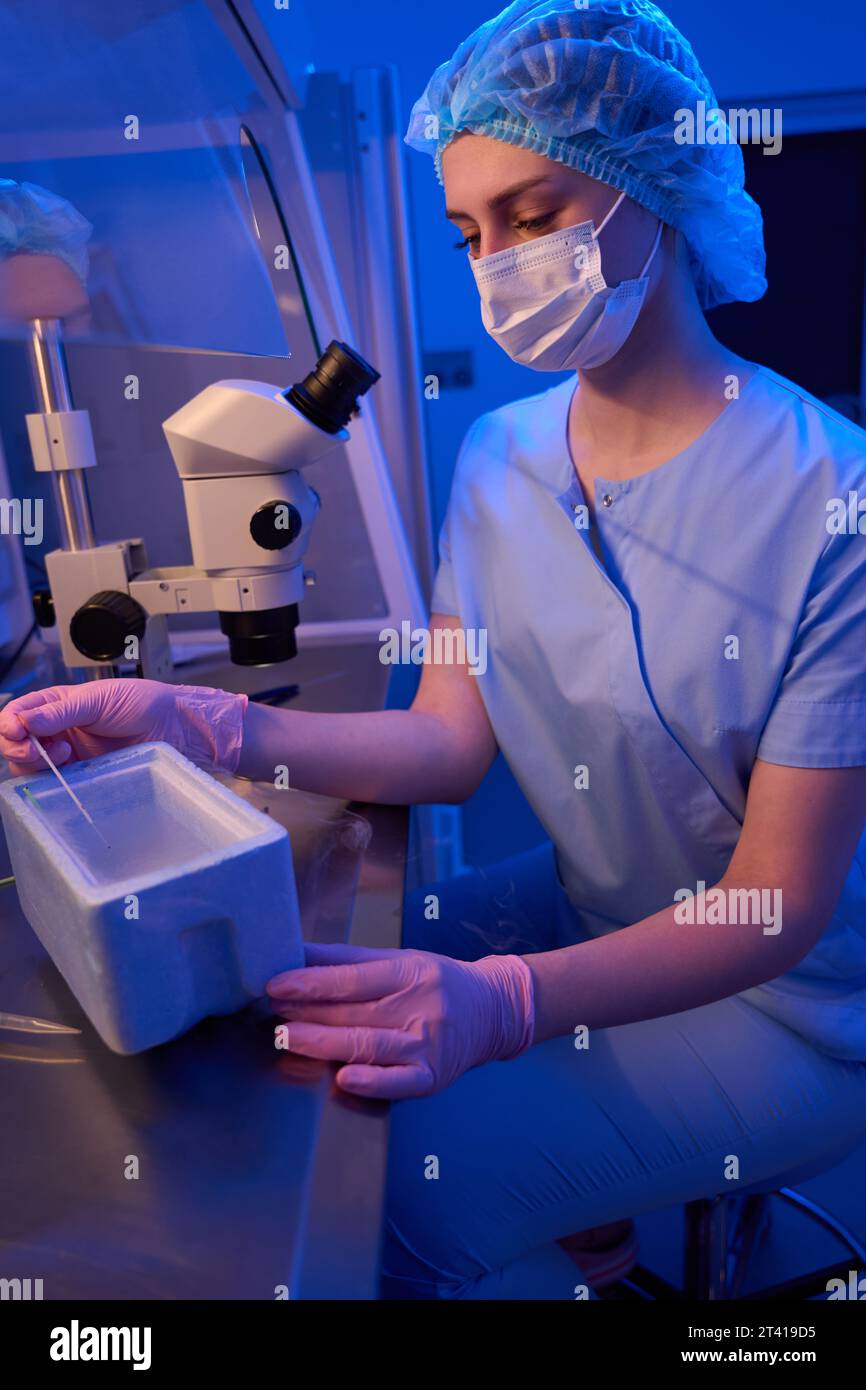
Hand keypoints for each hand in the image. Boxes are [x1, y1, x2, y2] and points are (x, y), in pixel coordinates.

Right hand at [0, 679, 247, 775]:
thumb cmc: (142, 703)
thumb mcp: (97, 698)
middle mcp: (57, 730)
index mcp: (56, 703)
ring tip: (63, 755)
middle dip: (17, 745)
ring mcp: (68, 755)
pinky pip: (55, 784)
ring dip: (36, 762)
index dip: (9, 723)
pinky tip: (67, 771)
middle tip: (36, 747)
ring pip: (30, 766)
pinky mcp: (83, 777)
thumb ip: (59, 711)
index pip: (16, 713)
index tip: (16, 731)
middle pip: (15, 743)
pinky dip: (52, 781)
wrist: (174, 727)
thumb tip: (23, 721)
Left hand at [267, 942, 535, 1098]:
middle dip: (309, 1011)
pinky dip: (373, 1082)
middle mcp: (419, 1008)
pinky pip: (400, 1082)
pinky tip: (345, 1079)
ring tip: (288, 1037)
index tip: (276, 983)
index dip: (312, 982)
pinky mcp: (433, 1077)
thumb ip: (346, 960)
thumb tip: (296, 953)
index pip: (353, 978)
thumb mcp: (398, 960)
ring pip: (369, 1045)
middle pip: (356, 1012)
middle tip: (273, 1010)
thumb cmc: (435, 983)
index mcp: (409, 973)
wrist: (492, 1012)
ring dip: (324, 1043)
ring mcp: (427, 1045)